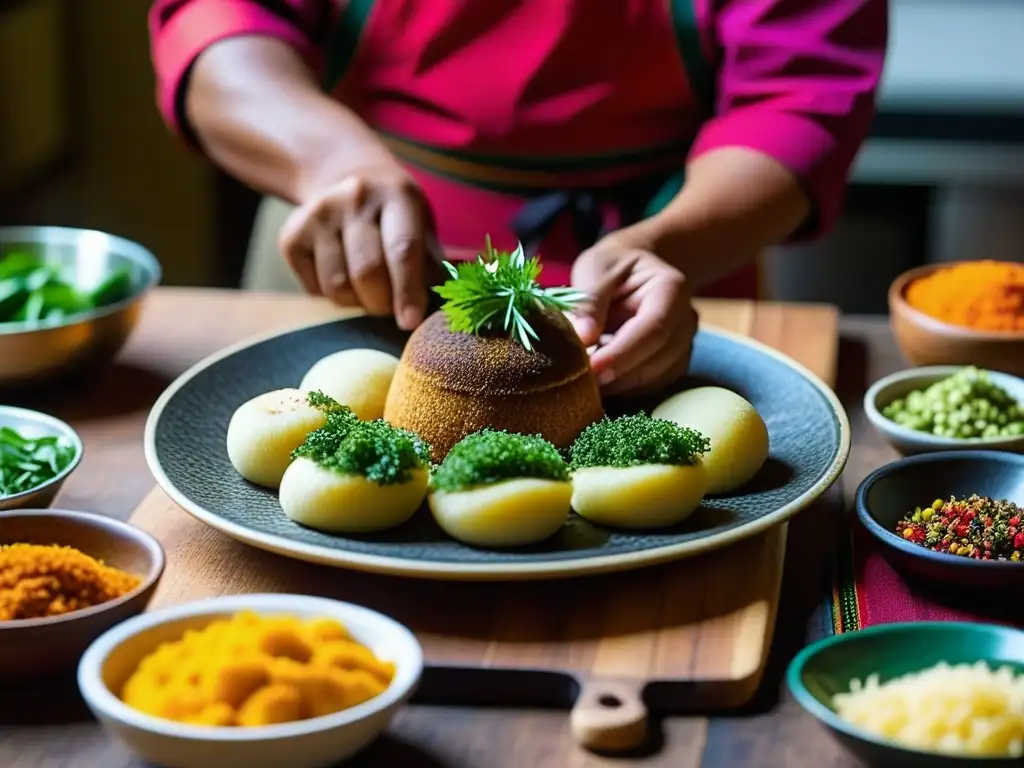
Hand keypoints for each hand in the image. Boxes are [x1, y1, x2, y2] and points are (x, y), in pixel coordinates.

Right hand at [278, 164, 435, 329]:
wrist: (345, 179)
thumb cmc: (397, 221)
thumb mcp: (422, 231)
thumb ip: (432, 270)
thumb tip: (440, 316)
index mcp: (397, 195)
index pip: (402, 249)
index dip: (407, 291)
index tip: (410, 323)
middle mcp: (354, 197)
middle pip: (367, 272)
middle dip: (383, 304)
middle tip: (390, 308)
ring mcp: (318, 213)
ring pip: (337, 288)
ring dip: (357, 304)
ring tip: (367, 290)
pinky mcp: (291, 235)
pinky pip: (314, 290)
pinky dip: (332, 298)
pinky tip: (342, 276)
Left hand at [570, 239, 697, 395]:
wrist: (636, 268)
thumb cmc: (613, 265)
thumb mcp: (596, 268)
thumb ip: (589, 301)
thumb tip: (582, 337)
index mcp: (671, 288)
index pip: (653, 329)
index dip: (622, 354)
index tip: (590, 369)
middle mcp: (685, 320)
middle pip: (656, 360)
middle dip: (615, 375)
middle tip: (575, 381)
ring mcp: (683, 344)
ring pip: (653, 378)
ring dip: (616, 383)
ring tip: (582, 376)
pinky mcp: (671, 363)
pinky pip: (649, 384)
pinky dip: (622, 385)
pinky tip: (598, 376)